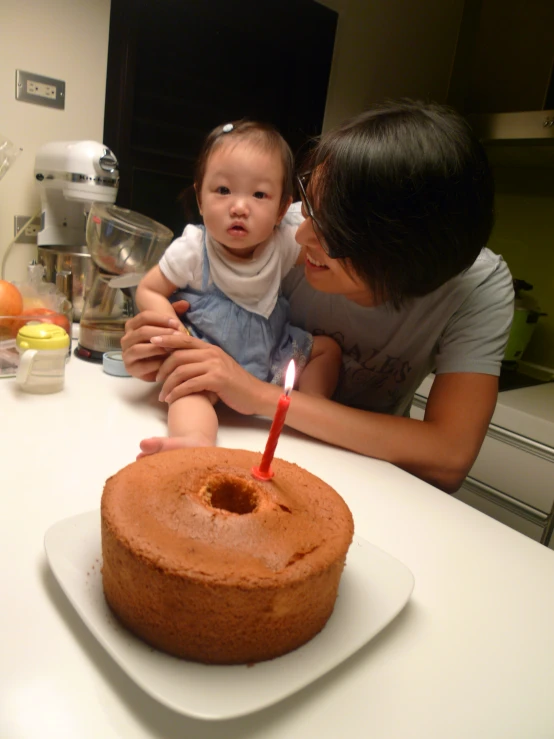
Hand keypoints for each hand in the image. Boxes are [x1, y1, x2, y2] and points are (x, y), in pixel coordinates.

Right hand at [120, 303, 188, 380]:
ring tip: (173, 348)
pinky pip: (142, 365)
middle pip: (142, 331)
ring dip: (158, 348)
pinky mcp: (130, 368)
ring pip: (138, 348)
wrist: (160, 368)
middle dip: (162, 333)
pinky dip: (156, 363)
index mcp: (133, 325)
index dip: (161, 319)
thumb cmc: (164, 345)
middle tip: (178, 337)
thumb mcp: (169, 328)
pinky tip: (168, 362)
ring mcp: (126, 353)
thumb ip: (175, 314)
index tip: (177, 324)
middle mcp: (126, 338)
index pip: (144, 317)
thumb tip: (185, 303)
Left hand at [151, 333, 266, 415]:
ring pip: (181, 371)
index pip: (184, 339)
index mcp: (210, 349)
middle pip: (178, 355)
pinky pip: (190, 384)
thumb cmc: (234, 385)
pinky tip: (171, 399)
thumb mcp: (217, 368)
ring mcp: (214, 366)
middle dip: (163, 368)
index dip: (166, 339)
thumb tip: (181, 363)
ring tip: (161, 395)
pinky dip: (177, 392)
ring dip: (168, 384)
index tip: (152, 341)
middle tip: (155, 380)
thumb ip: (202, 363)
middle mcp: (211, 353)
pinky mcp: (217, 380)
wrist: (255, 395)